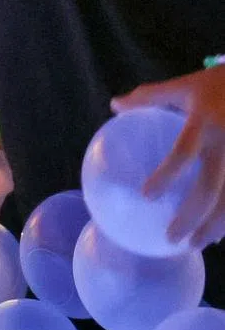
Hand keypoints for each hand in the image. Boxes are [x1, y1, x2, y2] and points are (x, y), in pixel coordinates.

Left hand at [112, 65, 224, 248]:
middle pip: (210, 189)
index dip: (167, 175)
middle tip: (172, 238)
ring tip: (197, 244)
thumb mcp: (182, 85)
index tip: (146, 195)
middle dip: (193, 217)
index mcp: (203, 123)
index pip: (183, 153)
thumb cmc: (216, 85)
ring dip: (216, 226)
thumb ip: (149, 97)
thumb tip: (114, 105)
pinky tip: (220, 234)